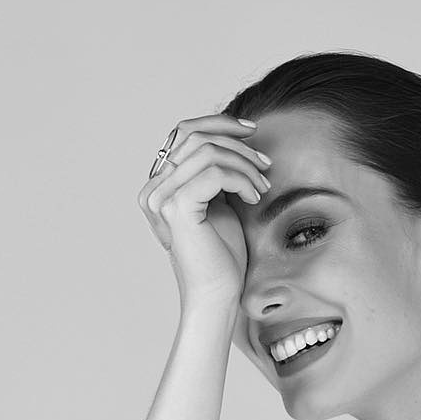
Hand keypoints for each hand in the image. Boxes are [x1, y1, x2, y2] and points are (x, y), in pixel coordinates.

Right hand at [137, 113, 269, 311]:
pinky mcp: (178, 208)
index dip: (220, 124)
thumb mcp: (220, 202)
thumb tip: (233, 138)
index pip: (184, 131)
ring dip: (244, 164)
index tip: (252, 132)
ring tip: (262, 186)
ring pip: (208, 152)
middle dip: (237, 144)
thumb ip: (216, 171)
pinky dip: (241, 179)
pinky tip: (254, 198)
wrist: (218, 295)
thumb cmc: (222, 256)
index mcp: (160, 184)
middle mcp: (154, 188)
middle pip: (196, 135)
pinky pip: (215, 173)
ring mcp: (162, 197)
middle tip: (265, 164)